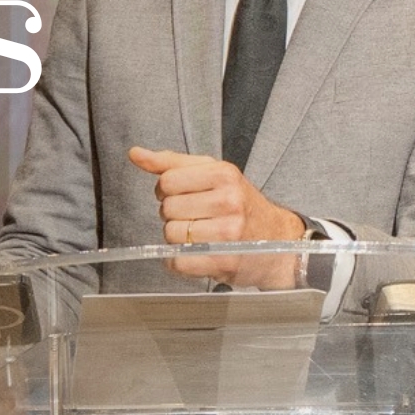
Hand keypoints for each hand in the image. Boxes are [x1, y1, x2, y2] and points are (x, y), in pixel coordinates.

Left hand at [129, 146, 304, 287]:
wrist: (279, 240)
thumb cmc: (240, 204)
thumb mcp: (213, 174)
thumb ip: (172, 163)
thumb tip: (135, 153)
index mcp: (224, 174)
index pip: (167, 181)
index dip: (167, 190)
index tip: (183, 195)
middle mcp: (228, 201)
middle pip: (167, 208)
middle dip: (175, 214)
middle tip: (196, 217)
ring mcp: (228, 232)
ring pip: (171, 234)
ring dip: (177, 238)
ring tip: (200, 234)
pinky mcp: (224, 261)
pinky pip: (178, 261)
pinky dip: (178, 260)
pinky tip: (194, 254)